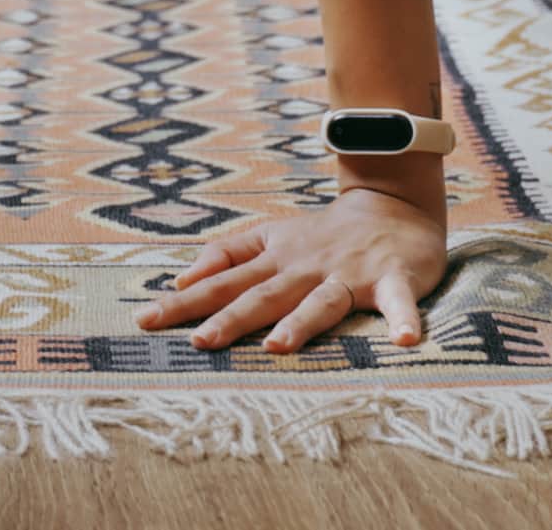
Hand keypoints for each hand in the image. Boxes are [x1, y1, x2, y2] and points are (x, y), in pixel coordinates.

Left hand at [135, 186, 444, 353]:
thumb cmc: (324, 234)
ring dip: (301, 323)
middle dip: (231, 318)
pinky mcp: (394, 279)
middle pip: (264, 296)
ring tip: (278, 346)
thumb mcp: (270, 237)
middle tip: (200, 342)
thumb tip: (180, 279)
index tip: (144, 321)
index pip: (222, 284)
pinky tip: (406, 342)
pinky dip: (404, 320)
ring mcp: (350, 274)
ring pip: (321, 301)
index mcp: (275, 260)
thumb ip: (225, 254)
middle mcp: (306, 268)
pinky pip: (398, 303)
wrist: (393, 206)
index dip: (185, 302)